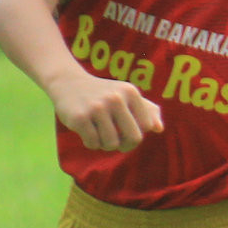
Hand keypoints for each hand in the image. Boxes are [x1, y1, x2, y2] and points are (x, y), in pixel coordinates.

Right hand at [47, 67, 162, 151]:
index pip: (146, 126)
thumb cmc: (103, 94)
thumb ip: (148, 110)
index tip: (126, 132)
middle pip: (134, 138)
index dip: (137, 134)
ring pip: (112, 144)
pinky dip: (91, 144)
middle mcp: (116, 98)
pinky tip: (87, 133)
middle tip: (116, 142)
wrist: (67, 82)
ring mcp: (97, 107)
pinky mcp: (80, 117)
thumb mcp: (126, 95)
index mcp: (130, 92)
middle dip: (125, 145)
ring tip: (99, 134)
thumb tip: (159, 128)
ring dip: (105, 145)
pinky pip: (93, 144)